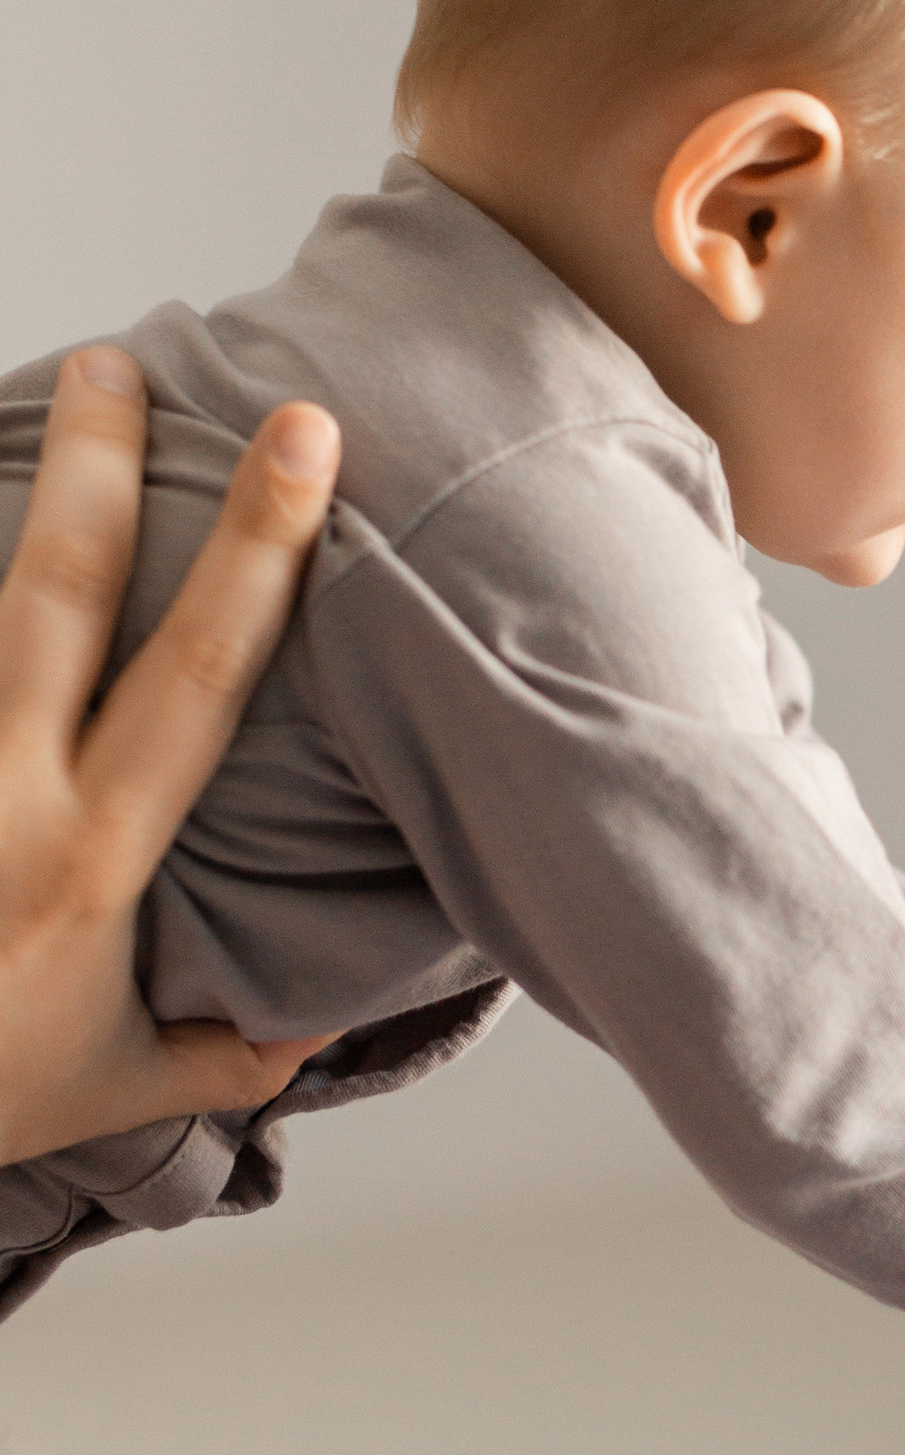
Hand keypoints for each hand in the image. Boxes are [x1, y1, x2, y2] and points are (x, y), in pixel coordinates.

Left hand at [0, 348, 339, 1164]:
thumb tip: (324, 1018)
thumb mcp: (106, 1093)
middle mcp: (5, 798)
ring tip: (34, 408)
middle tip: (124, 361)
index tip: (308, 439)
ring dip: (6, 503)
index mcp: (93, 859)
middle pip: (62, 596)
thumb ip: (224, 1051)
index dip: (261, 551)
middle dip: (102, 469)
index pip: (198, 675)